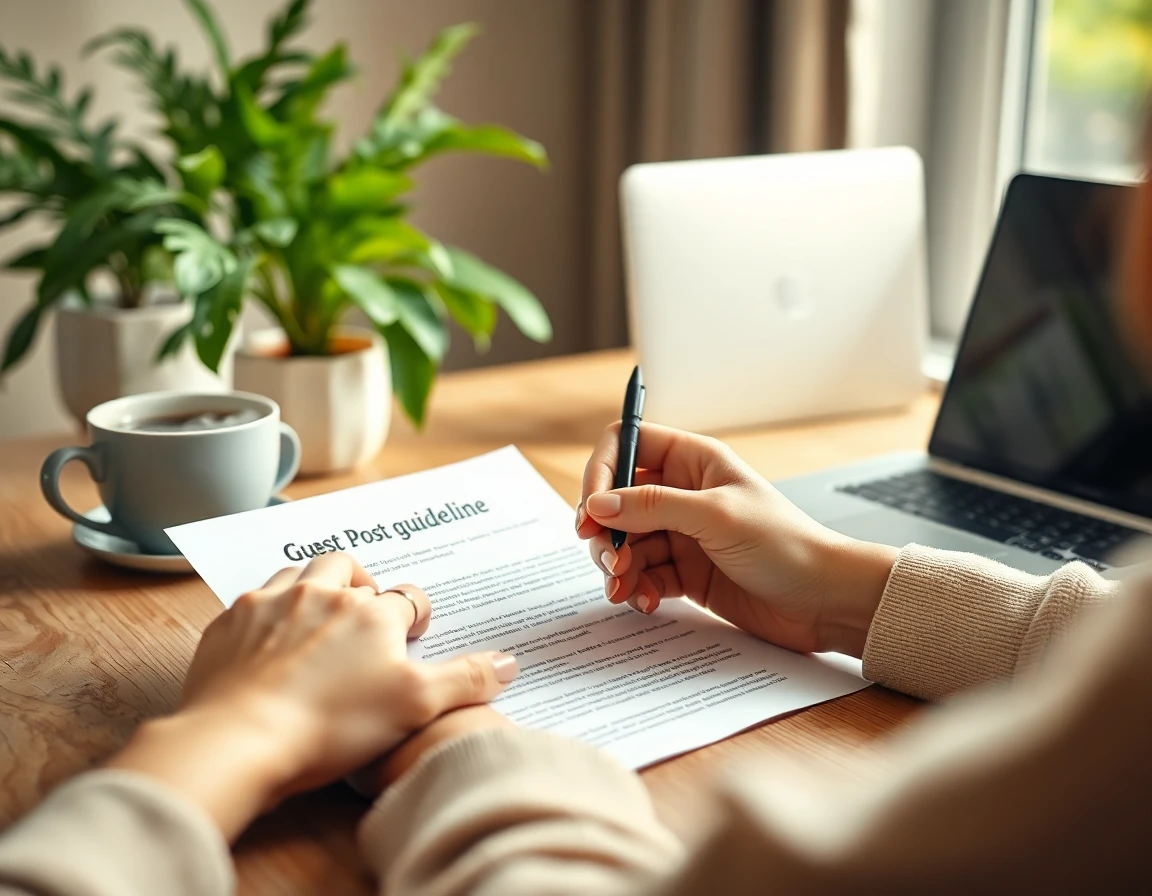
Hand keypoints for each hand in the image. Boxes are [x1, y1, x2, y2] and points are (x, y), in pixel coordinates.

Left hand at [107, 553, 517, 839]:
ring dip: (313, 586)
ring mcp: (271, 604)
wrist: (239, 739)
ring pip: (298, 572)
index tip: (412, 634)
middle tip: (363, 610)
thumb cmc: (330, 725)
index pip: (407, 598)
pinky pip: (254, 596)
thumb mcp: (414, 707)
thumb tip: (510, 660)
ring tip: (318, 615)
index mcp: (371, 614)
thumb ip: (466, 679)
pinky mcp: (230, 622)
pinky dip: (268, 608)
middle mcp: (322, 594)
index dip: (414, 615)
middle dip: (360, 582)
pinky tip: (269, 636)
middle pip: (348, 567)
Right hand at [576, 422, 896, 655]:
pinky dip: (635, 588)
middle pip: (616, 500)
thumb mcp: (715, 517)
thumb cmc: (785, 545)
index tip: (591, 511)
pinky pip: (642, 575)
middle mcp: (683, 493)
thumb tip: (599, 504)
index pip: (626, 446)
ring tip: (625, 588)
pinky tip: (645, 601)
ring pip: (625, 542)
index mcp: (693, 460)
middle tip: (611, 559)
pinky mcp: (685, 572)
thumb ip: (652, 506)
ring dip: (617, 565)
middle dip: (605, 531)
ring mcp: (682, 534)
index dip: (601, 473)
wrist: (823, 600)